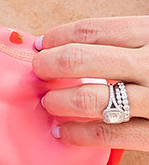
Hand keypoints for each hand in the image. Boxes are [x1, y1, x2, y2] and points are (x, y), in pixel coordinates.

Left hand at [32, 17, 148, 148]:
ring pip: (88, 98)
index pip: (91, 31)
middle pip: (79, 59)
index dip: (57, 37)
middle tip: (39, 71)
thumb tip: (66, 47)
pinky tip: (61, 131)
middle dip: (47, 65)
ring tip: (48, 102)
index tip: (41, 45)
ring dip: (58, 100)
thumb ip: (126, 44)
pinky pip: (106, 133)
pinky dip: (76, 133)